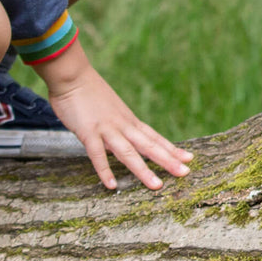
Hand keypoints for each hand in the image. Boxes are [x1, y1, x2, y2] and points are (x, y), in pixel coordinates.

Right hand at [37, 41, 192, 190]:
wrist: (72, 75)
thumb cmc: (88, 90)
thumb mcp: (110, 107)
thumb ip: (117, 123)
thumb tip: (122, 135)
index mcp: (127, 119)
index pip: (153, 136)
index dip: (170, 148)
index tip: (188, 158)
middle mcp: (122, 124)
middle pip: (148, 144)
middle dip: (167, 160)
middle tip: (185, 173)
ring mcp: (106, 128)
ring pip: (127, 152)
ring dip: (142, 169)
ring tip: (156, 186)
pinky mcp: (88, 131)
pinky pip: (97, 154)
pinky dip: (104, 169)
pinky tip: (111, 185)